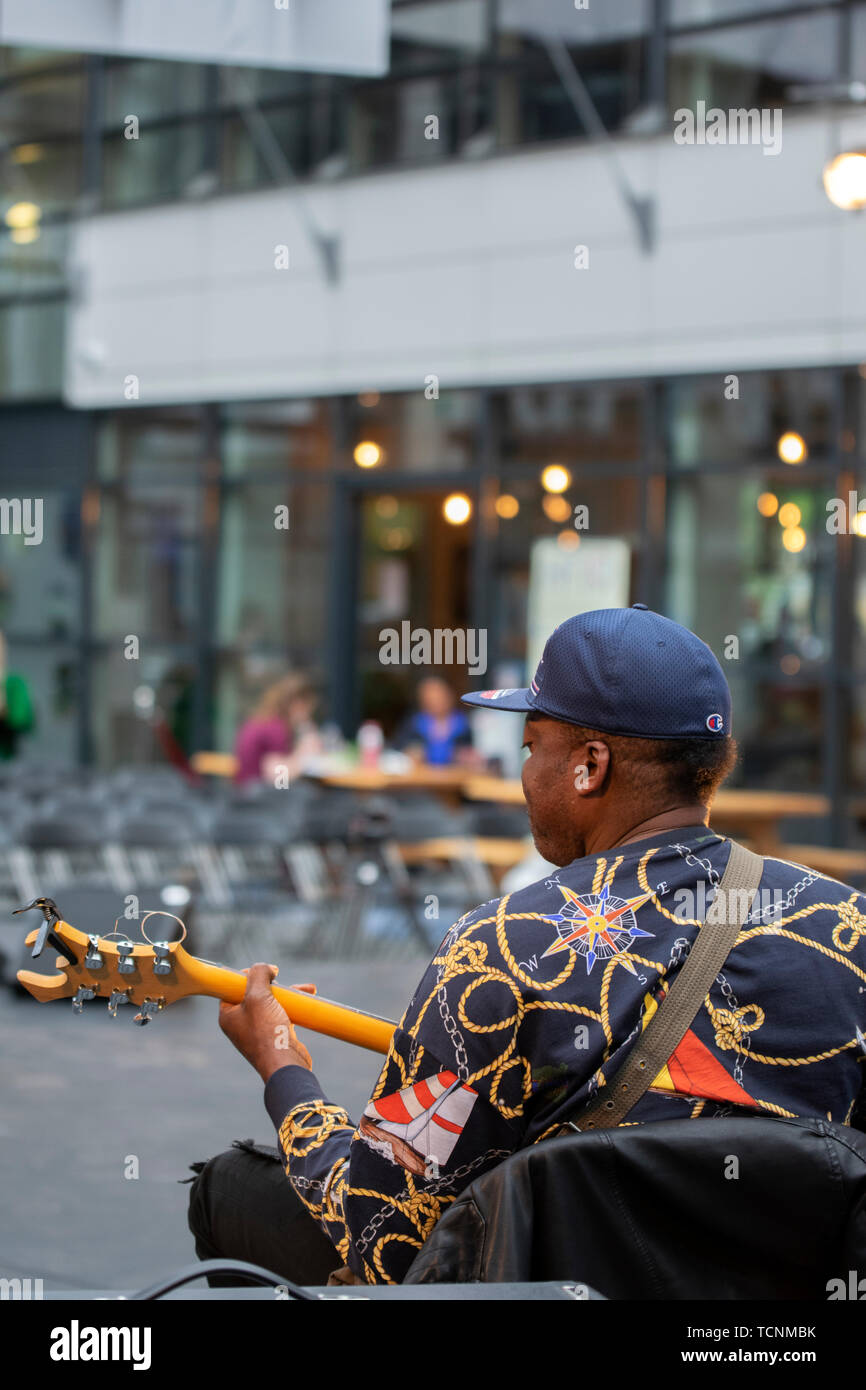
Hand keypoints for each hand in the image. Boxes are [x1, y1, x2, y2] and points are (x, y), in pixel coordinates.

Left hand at [219, 962, 314, 1082]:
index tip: (262, 971)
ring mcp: (259, 1030)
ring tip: (306, 989)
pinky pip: (283, 1013)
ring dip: (289, 993)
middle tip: (280, 979)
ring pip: (272, 1002)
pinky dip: (295, 1005)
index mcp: (228, 1015)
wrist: (286, 1065)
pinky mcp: (276, 1035)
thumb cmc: (267, 1032)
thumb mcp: (258, 996)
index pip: (231, 988)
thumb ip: (258, 974)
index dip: (246, 976)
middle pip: (254, 993)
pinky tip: (309, 998)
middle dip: (272, 984)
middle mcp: (241, 1023)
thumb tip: (266, 968)